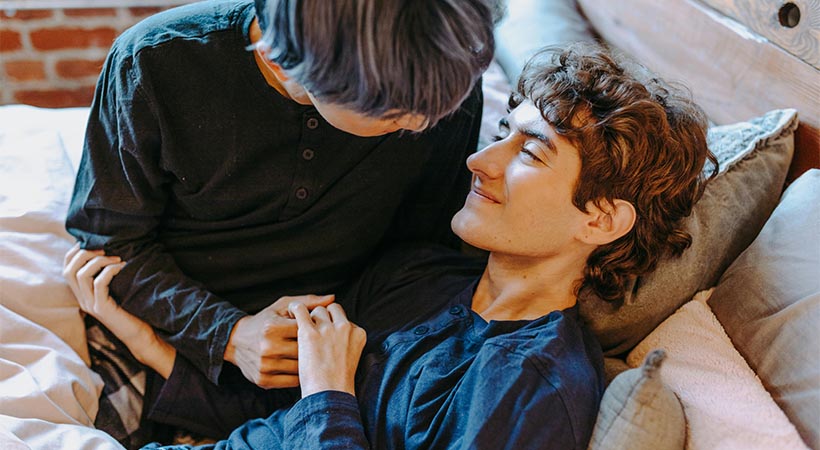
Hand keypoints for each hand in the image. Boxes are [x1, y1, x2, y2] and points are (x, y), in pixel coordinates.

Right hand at [62, 243, 174, 377]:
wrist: (140, 333)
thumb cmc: (132, 307)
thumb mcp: (117, 287)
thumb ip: (108, 273)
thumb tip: (111, 247)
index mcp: (82, 293)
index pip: (66, 267)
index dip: (76, 251)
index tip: (94, 242)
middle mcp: (82, 299)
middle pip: (69, 269)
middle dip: (86, 253)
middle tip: (107, 249)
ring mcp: (90, 305)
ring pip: (81, 275)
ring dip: (99, 261)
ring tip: (117, 258)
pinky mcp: (102, 309)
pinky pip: (99, 284)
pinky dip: (110, 270)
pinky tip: (123, 267)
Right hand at [224, 294, 335, 388]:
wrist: (236, 341)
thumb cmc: (265, 321)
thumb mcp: (282, 307)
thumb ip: (308, 302)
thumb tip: (332, 298)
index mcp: (273, 327)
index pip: (306, 330)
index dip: (316, 331)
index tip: (319, 331)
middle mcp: (268, 347)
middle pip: (304, 351)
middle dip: (314, 348)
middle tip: (320, 347)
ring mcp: (265, 365)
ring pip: (299, 368)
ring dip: (309, 364)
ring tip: (313, 358)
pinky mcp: (263, 380)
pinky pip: (291, 382)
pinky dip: (299, 376)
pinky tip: (302, 368)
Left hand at [289, 302, 366, 397]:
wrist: (328, 394)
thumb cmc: (338, 381)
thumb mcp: (352, 356)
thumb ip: (348, 338)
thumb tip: (339, 328)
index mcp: (358, 333)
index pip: (343, 317)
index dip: (333, 324)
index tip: (327, 334)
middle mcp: (344, 327)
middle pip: (331, 310)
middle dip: (323, 318)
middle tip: (315, 332)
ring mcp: (327, 329)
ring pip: (317, 311)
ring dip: (310, 318)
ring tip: (303, 330)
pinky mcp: (309, 333)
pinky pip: (301, 309)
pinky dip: (295, 308)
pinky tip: (290, 312)